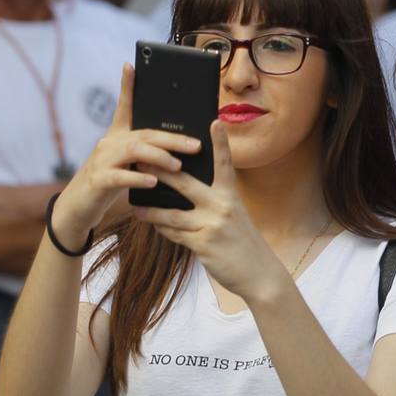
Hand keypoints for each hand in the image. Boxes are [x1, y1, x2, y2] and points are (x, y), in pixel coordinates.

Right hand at [51, 65, 201, 242]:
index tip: (131, 66)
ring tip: (178, 165)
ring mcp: (102, 160)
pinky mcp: (98, 180)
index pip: (124, 107)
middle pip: (143, 134)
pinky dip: (138, 177)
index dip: (127, 86)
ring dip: (159, 157)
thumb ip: (145, 153)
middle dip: (172, 139)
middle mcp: (109, 143)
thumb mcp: (127, 163)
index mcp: (118, 136)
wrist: (79, 206)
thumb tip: (178, 148)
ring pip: (133, 151)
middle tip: (196, 145)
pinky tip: (153, 181)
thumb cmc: (110, 182)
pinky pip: (120, 176)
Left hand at [132, 121, 292, 304]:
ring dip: (152, 211)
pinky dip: (164, 230)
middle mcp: (222, 206)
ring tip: (136, 207)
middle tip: (141, 159)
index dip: (220, 143)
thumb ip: (213, 203)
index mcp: (230, 196)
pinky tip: (154, 227)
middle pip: (185, 184)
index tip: (214, 121)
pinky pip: (175, 235)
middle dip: (161, 171)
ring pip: (173, 214)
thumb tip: (184, 195)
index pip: (224, 164)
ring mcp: (212, 225)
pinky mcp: (204, 245)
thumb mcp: (234, 217)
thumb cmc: (243, 242)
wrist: (259, 274)